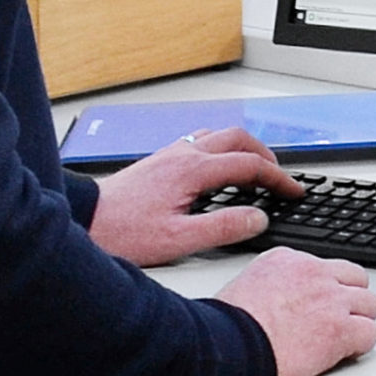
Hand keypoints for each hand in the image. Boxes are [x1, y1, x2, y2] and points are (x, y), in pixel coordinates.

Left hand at [87, 128, 303, 266]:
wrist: (82, 222)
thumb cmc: (122, 233)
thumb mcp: (179, 240)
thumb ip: (224, 227)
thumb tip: (258, 218)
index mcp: (194, 170)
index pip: (249, 165)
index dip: (278, 177)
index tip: (293, 190)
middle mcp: (183, 154)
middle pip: (238, 138)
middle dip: (265, 154)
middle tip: (279, 175)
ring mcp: (169, 153)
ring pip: (218, 135)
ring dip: (242, 147)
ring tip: (253, 168)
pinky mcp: (158, 160)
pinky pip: (200, 141)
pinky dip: (220, 149)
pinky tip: (215, 169)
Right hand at [213, 249, 375, 375]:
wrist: (226, 349)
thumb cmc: (222, 329)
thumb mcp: (239, 289)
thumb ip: (264, 288)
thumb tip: (267, 303)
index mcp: (286, 260)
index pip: (322, 266)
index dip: (324, 288)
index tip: (318, 304)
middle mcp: (313, 274)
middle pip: (354, 279)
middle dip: (350, 299)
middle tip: (339, 319)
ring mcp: (330, 300)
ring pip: (369, 304)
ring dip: (359, 321)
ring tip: (345, 338)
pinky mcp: (340, 330)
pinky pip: (370, 334)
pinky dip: (360, 346)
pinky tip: (347, 353)